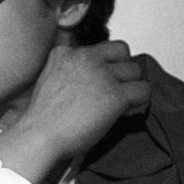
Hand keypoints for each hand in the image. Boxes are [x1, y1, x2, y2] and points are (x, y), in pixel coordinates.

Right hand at [0, 39, 147, 183]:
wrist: (40, 136)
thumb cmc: (43, 119)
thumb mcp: (51, 79)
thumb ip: (71, 70)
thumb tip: (94, 77)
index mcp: (67, 53)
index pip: (102, 47)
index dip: (108, 63)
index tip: (105, 79)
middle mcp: (86, 58)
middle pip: (122, 52)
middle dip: (122, 70)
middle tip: (117, 88)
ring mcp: (102, 75)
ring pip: (136, 70)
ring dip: (131, 86)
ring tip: (122, 102)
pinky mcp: (115, 95)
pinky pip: (143, 90)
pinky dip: (140, 101)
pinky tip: (127, 110)